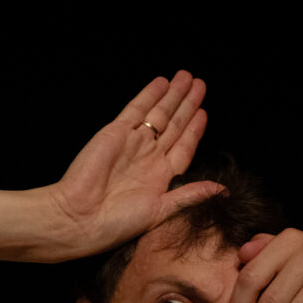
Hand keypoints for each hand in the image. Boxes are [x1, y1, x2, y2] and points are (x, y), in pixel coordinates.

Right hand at [48, 70, 222, 257]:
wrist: (79, 218)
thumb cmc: (117, 224)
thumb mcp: (161, 211)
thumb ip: (190, 195)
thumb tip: (223, 190)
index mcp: (160, 178)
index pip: (183, 147)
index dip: (194, 130)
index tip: (204, 114)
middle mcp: (147, 158)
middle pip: (174, 125)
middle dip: (187, 105)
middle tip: (200, 85)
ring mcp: (132, 144)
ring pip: (159, 113)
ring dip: (174, 96)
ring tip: (187, 78)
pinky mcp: (116, 132)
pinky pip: (136, 109)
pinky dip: (150, 95)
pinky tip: (162, 83)